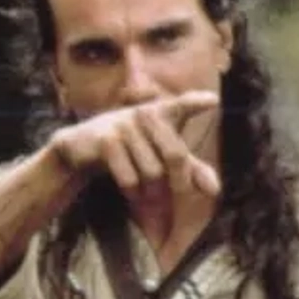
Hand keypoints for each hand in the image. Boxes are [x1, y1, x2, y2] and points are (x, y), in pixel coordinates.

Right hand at [49, 90, 220, 198]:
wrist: (82, 149)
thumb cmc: (130, 149)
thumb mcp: (162, 156)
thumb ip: (190, 169)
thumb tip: (216, 190)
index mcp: (162, 112)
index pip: (182, 105)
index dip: (196, 103)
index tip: (213, 101)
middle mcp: (145, 114)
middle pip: (175, 156)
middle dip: (179, 182)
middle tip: (179, 197)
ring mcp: (124, 125)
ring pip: (152, 172)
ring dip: (151, 191)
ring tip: (147, 195)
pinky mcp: (106, 141)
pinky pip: (130, 177)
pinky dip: (133, 192)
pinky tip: (131, 192)